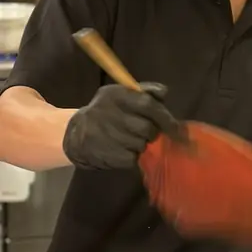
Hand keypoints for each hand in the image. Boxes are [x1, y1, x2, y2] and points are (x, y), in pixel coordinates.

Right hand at [63, 82, 178, 169]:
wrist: (76, 135)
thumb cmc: (106, 113)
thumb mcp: (121, 95)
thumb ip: (144, 92)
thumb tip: (164, 93)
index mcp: (116, 95)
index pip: (147, 104)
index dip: (164, 116)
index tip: (175, 127)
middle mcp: (110, 114)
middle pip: (147, 128)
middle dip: (152, 133)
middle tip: (147, 134)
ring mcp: (108, 135)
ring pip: (141, 144)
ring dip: (141, 144)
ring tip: (130, 140)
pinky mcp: (107, 154)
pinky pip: (132, 158)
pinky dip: (132, 156)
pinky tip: (122, 149)